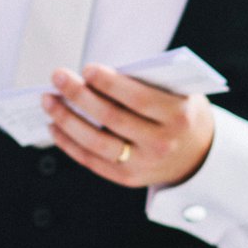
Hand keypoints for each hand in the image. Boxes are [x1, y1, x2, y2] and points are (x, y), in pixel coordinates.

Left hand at [43, 64, 215, 188]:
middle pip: (112, 119)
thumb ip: (148, 83)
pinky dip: (69, 143)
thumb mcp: (179, 93)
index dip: (110, 84)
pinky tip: (54, 126)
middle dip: (80, 96)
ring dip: (67, 120)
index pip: (139, 99)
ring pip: (96, 143)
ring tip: (49, 101)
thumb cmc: (181, 112)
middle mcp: (162, 143)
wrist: (199, 154)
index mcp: (179, 116)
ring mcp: (144, 164)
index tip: (87, 69)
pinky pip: (91, 160)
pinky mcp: (127, 178)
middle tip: (58, 77)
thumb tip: (96, 76)